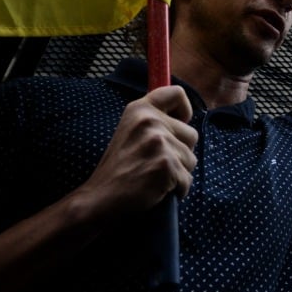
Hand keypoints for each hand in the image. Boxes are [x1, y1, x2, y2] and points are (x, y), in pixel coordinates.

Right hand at [74, 85, 197, 218]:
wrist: (100, 198)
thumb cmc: (118, 168)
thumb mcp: (130, 131)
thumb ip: (152, 120)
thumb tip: (184, 119)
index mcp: (140, 109)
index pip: (176, 93)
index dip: (184, 109)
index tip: (180, 124)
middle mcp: (150, 121)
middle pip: (191, 134)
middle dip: (180, 152)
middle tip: (155, 163)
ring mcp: (159, 142)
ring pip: (191, 159)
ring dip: (178, 172)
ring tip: (153, 176)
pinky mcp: (166, 164)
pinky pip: (187, 179)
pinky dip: (177, 189)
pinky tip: (156, 189)